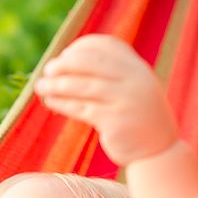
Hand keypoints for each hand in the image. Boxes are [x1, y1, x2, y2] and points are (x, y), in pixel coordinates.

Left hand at [34, 34, 179, 165]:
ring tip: (39, 86)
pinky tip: (49, 102)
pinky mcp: (114, 120)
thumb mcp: (130, 90)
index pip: (107, 46)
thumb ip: (110, 76)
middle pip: (92, 63)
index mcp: (138, 68)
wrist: (158, 151)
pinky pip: (81, 108)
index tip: (64, 55)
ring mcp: (125, 99)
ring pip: (82, 86)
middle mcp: (133, 80)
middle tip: (47, 69)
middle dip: (65, 64)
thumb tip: (66, 63)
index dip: (82, 48)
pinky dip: (62, 103)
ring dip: (57, 85)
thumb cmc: (136, 119)